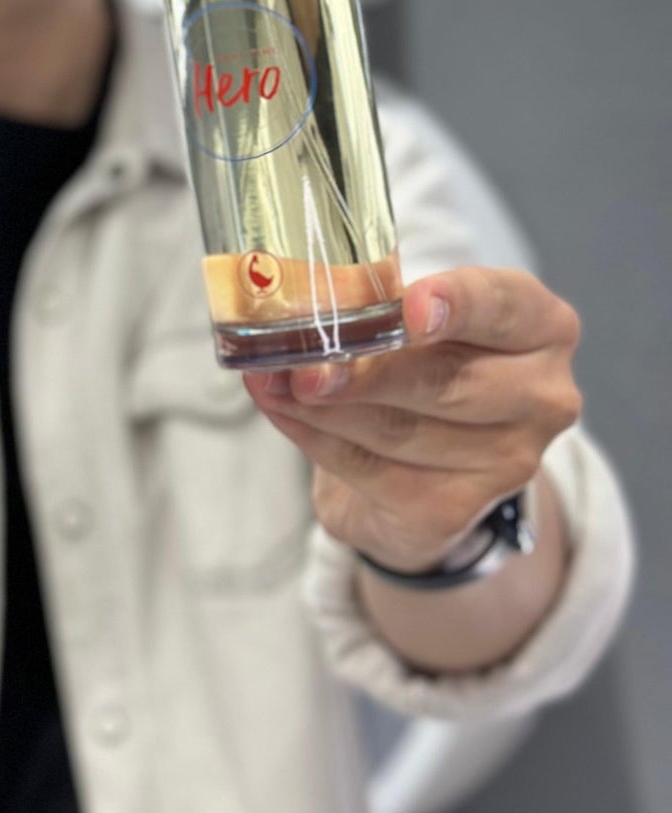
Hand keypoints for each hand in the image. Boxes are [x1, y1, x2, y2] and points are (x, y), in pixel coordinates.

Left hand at [243, 268, 582, 573]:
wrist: (433, 460)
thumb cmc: (426, 361)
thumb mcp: (419, 320)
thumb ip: (379, 309)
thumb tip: (300, 306)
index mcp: (541, 325)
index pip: (503, 306)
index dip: (456, 304)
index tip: (409, 309)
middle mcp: (542, 395)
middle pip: (446, 381)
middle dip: (365, 373)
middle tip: (302, 364)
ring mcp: (507, 460)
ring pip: (400, 430)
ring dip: (322, 407)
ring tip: (271, 381)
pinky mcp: (456, 508)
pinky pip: (372, 471)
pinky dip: (315, 439)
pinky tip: (284, 413)